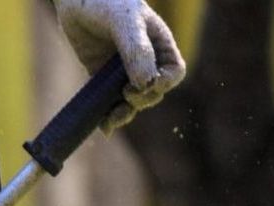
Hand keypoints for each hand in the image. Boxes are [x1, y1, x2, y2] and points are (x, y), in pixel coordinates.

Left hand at [53, 0, 185, 130]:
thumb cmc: (106, 1)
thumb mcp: (124, 21)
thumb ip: (137, 50)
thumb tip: (146, 84)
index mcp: (158, 43)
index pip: (173, 72)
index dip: (165, 83)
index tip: (149, 84)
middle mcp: (144, 59)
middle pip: (153, 91)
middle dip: (142, 99)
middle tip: (125, 95)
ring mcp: (121, 70)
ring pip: (131, 101)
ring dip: (125, 114)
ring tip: (112, 119)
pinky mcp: (100, 77)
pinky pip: (108, 101)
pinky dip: (107, 115)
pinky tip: (103, 126)